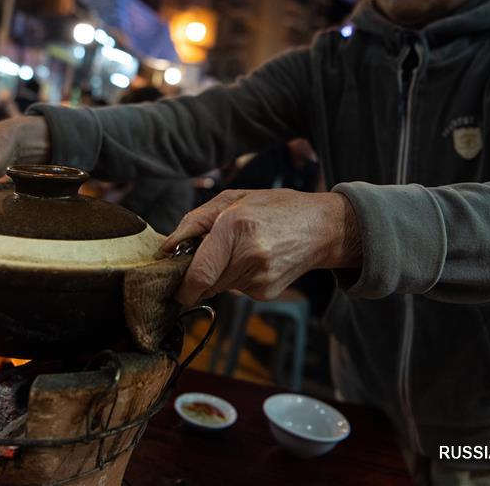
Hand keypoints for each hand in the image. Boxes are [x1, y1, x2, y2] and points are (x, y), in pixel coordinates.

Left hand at [162, 189, 360, 305]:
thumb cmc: (275, 208)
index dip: (184, 287)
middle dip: (200, 273)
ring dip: (220, 273)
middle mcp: (249, 255)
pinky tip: (255, 260)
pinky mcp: (267, 292)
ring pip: (220, 287)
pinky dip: (238, 277)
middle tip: (212, 253)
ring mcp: (261, 278)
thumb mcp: (234, 198)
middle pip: (206, 282)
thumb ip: (195, 220)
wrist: (321, 227)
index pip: (200, 273)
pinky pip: (237, 289)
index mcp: (236, 226)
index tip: (177, 288)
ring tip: (241, 250)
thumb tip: (168, 246)